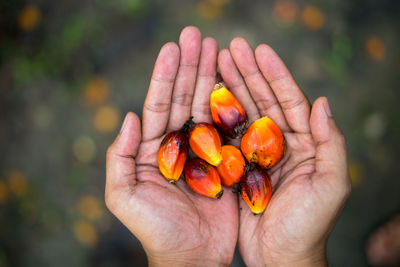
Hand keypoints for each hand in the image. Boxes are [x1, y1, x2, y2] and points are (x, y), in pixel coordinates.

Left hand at [105, 26, 237, 265]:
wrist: (191, 255)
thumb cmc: (155, 229)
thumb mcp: (123, 195)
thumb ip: (119, 156)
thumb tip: (129, 117)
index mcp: (154, 148)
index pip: (158, 104)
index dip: (165, 75)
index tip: (173, 47)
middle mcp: (179, 143)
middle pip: (184, 98)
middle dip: (190, 66)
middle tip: (198, 34)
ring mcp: (204, 150)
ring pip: (206, 106)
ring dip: (210, 76)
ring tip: (217, 47)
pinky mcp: (226, 160)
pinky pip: (229, 128)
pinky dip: (232, 104)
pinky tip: (236, 81)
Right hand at [218, 38, 350, 265]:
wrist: (281, 257)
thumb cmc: (309, 225)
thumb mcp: (332, 185)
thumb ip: (330, 143)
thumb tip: (322, 102)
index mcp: (304, 143)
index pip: (290, 100)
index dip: (275, 74)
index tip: (258, 50)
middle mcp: (280, 144)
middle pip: (263, 100)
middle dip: (247, 73)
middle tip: (230, 47)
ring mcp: (257, 154)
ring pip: (243, 114)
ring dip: (230, 88)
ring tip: (215, 63)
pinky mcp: (238, 167)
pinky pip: (226, 137)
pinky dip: (217, 117)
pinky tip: (205, 99)